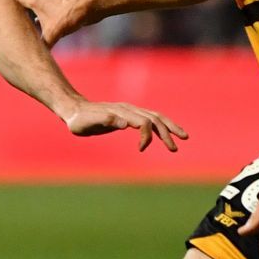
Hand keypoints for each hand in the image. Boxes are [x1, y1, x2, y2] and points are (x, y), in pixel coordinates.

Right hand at [3, 0, 89, 45]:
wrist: (93, 4)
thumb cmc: (74, 11)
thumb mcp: (56, 30)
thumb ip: (42, 43)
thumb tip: (32, 58)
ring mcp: (41, 3)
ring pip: (20, 4)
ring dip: (10, 7)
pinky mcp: (50, 9)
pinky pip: (31, 12)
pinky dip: (25, 17)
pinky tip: (26, 26)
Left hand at [63, 102, 186, 151]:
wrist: (74, 110)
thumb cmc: (79, 120)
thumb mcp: (88, 123)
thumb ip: (105, 121)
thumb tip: (125, 124)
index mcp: (121, 112)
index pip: (143, 122)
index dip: (147, 135)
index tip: (141, 149)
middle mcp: (129, 109)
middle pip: (155, 119)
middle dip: (167, 133)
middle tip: (175, 148)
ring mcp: (130, 111)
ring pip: (156, 117)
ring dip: (169, 128)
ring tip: (184, 137)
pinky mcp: (130, 115)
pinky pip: (150, 119)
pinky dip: (161, 126)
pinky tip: (167, 134)